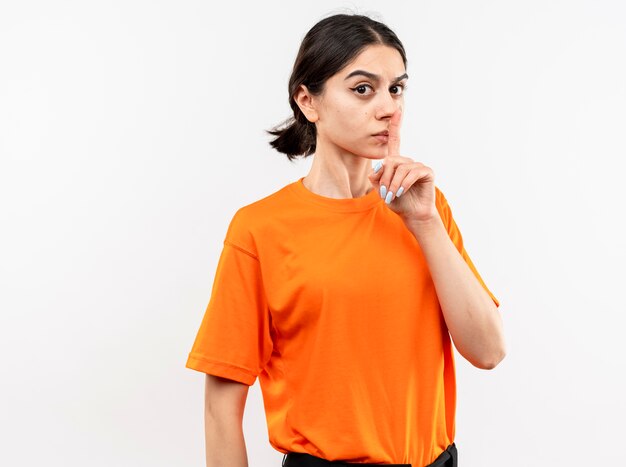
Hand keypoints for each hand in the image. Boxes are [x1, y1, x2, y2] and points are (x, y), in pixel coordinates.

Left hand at [367, 107, 437, 222]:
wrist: (412, 214)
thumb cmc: (398, 202)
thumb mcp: (381, 189)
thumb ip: (376, 177)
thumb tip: (379, 166)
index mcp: (397, 162)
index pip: (395, 140)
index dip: (396, 125)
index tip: (398, 109)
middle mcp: (408, 161)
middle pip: (391, 160)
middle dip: (385, 177)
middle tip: (384, 192)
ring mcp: (418, 165)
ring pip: (400, 168)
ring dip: (393, 183)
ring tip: (392, 195)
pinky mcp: (427, 172)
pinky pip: (412, 173)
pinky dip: (404, 184)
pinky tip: (402, 192)